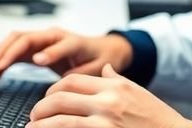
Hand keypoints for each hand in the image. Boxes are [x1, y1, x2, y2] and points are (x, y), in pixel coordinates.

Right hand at [0, 28, 132, 81]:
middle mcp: (53, 36)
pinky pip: (16, 51)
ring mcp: (43, 41)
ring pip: (15, 41)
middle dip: (8, 51)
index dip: (46, 52)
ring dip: (0, 54)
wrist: (103, 49)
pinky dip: (4, 60)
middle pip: (26, 37)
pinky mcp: (36, 48)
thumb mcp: (97, 67)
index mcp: (71, 40)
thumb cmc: (100, 57)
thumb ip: (82, 72)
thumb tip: (65, 78)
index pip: (55, 43)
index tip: (37, 61)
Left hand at [27, 64, 191, 127]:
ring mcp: (105, 124)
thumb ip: (117, 80)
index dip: (52, 89)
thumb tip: (105, 70)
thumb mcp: (138, 92)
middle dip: (41, 108)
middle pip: (60, 98)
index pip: (71, 80)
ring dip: (40, 125)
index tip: (46, 99)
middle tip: (34, 115)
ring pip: (60, 121)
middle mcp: (107, 103)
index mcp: (113, 87)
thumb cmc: (157, 119)